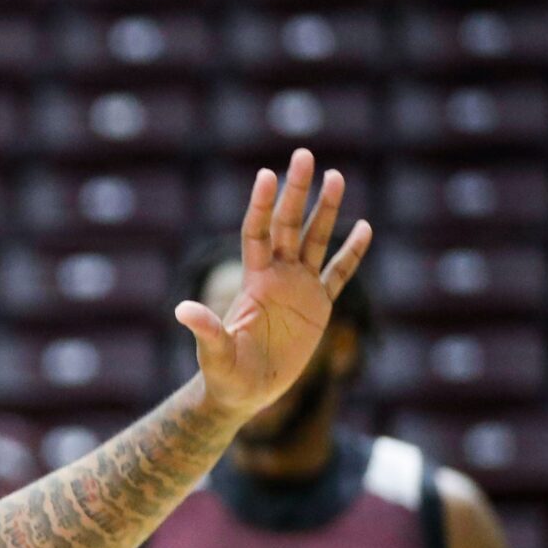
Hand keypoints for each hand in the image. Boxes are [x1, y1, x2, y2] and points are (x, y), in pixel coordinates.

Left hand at [178, 148, 372, 420]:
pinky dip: (352, 252)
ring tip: (336, 175)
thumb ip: (206, 331)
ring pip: (315, 239)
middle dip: (296, 191)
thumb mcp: (215, 355)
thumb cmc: (225, 375)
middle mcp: (277, 276)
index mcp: (254, 282)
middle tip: (304, 154)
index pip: (257, 233)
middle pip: (288, 225)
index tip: (266, 174)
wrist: (245, 393)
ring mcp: (299, 288)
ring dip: (326, 210)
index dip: (262, 206)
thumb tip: (183, 311)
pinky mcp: (319, 306)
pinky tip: (365, 226)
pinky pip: (339, 273)